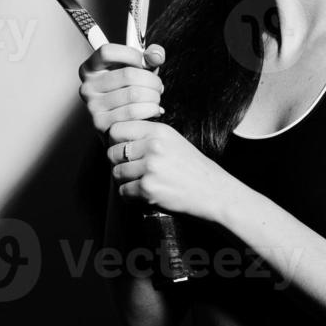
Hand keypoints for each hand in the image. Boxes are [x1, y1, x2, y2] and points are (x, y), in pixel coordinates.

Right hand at [77, 42, 165, 144]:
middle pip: (127, 74)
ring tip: (155, 98)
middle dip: (152, 80)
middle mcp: (87, 87)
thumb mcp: (135, 70)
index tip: (143, 62)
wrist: (120, 125)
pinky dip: (151, 110)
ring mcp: (93, 106)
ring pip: (134, 94)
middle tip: (158, 85)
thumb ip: (148, 57)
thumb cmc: (127, 93)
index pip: (107, 52)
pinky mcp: (101, 124)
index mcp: (90, 69)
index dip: (131, 54)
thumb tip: (155, 55)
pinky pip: (134, 112)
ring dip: (154, 96)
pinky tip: (152, 109)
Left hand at [106, 119, 239, 225]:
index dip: (115, 141)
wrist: (213, 192)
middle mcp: (153, 146)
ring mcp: (150, 168)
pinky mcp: (148, 189)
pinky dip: (130, 196)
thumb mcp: (172, 140)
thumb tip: (115, 137)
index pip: (116, 129)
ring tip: (141, 182)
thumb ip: (147, 135)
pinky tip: (144, 194)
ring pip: (116, 173)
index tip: (123, 150)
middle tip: (133, 170)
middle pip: (112, 152)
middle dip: (118, 163)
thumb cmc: (192, 168)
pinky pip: (123, 192)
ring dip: (125, 181)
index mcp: (158, 130)